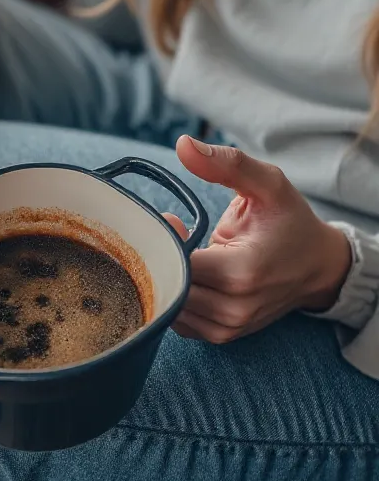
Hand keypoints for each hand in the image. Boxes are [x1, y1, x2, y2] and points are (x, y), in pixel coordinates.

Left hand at [165, 136, 351, 343]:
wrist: (317, 267)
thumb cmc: (290, 222)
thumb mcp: (268, 184)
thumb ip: (226, 164)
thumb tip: (182, 144)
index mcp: (242, 272)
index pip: (177, 263)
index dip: (165, 242)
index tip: (172, 222)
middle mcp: (234, 308)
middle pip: (169, 286)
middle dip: (163, 258)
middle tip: (175, 234)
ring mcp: (228, 328)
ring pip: (171, 307)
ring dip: (167, 279)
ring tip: (186, 253)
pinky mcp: (222, 336)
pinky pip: (180, 322)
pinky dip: (176, 297)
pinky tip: (189, 274)